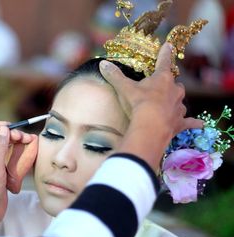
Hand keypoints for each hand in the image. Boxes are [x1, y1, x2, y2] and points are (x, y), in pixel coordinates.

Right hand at [99, 42, 203, 169]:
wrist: (151, 125)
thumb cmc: (139, 103)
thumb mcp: (125, 88)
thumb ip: (115, 76)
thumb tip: (102, 64)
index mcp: (162, 79)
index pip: (164, 62)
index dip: (165, 54)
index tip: (168, 45)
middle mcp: (175, 90)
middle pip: (176, 84)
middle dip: (171, 85)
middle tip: (163, 88)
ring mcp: (179, 106)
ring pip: (180, 101)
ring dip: (176, 102)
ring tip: (171, 105)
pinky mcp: (180, 122)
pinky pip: (189, 122)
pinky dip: (193, 123)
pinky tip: (198, 125)